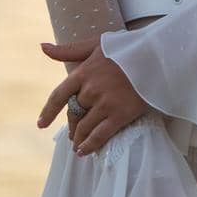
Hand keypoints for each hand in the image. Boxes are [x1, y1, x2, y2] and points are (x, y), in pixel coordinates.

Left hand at [37, 37, 149, 155]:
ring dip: (78, 139)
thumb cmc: (124, 47)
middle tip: (72, 134)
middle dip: (72, 125)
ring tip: (77, 145)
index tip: (41, 124)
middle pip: (73, 113)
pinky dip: (90, 145)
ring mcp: (106, 103)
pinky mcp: (120, 114)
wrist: (155, 56)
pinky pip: (100, 135)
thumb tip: (43, 47)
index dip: (48, 112)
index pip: (59, 95)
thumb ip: (68, 50)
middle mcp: (91, 89)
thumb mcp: (95, 44)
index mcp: (83, 72)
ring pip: (85, 127)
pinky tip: (84, 152)